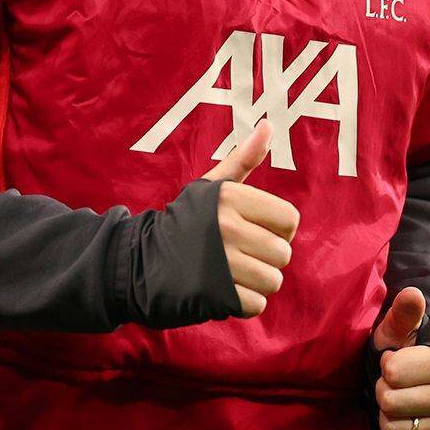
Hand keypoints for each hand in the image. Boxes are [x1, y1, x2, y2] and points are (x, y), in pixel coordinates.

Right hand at [201, 118, 299, 318]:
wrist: (140, 261)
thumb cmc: (185, 221)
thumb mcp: (210, 186)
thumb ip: (243, 158)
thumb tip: (269, 124)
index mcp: (230, 197)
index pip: (289, 219)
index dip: (278, 229)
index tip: (256, 230)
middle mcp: (227, 227)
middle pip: (282, 253)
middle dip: (265, 259)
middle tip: (238, 254)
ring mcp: (221, 262)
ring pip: (272, 281)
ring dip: (255, 283)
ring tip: (231, 272)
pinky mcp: (216, 295)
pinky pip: (256, 304)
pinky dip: (243, 302)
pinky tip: (223, 290)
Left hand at [370, 286, 429, 429]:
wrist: (414, 377)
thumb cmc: (401, 348)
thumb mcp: (398, 329)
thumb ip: (403, 315)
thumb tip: (414, 295)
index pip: (394, 372)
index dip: (385, 366)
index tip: (392, 360)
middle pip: (391, 403)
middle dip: (382, 391)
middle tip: (389, 383)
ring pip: (394, 429)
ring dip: (384, 416)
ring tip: (393, 402)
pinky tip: (394, 426)